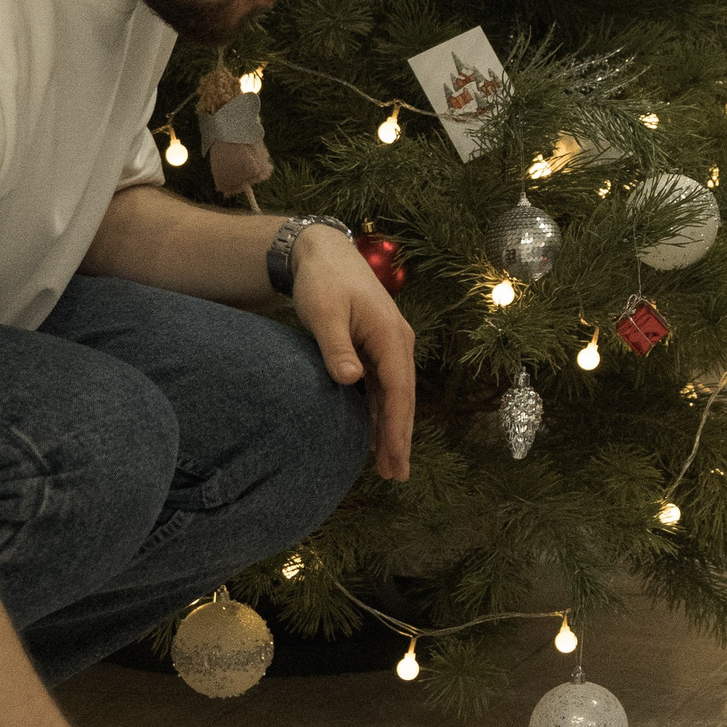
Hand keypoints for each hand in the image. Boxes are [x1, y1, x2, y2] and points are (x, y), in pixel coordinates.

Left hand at [288, 226, 415, 480]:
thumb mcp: (325, 314)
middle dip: (400, 437)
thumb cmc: (323, 282)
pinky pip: (382, 386)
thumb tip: (351, 380)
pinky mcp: (376, 346)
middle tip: (396, 474)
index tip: (395, 458)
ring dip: (392, 427)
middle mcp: (398, 343)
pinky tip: (374, 434)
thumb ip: (337, 348)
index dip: (398, 428)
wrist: (323, 252)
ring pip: (394, 394)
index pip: (398, 391)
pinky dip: (381, 411)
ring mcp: (389, 345)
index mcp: (391, 336)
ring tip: (389, 465)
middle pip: (403, 398)